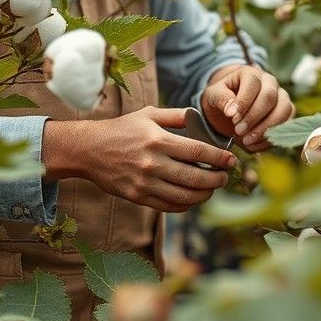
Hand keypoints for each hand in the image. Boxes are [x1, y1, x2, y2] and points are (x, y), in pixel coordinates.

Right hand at [43, 107, 234, 213]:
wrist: (88, 150)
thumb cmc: (121, 129)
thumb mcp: (148, 114)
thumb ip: (175, 115)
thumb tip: (199, 117)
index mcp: (158, 140)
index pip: (198, 152)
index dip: (219, 158)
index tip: (232, 160)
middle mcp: (152, 164)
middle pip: (195, 178)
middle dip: (216, 180)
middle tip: (225, 177)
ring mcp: (144, 183)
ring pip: (184, 197)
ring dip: (204, 195)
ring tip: (212, 189)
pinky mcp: (137, 197)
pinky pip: (168, 206)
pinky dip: (185, 205)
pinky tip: (193, 198)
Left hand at [201, 64, 294, 152]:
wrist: (231, 108)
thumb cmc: (222, 98)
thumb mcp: (214, 95)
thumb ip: (221, 99)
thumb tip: (232, 111)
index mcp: (251, 73)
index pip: (253, 83)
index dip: (244, 102)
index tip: (232, 118)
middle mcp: (270, 82)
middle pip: (269, 97)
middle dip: (254, 117)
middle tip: (238, 131)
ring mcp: (282, 96)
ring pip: (283, 110)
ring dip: (266, 128)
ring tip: (246, 140)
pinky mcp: (287, 112)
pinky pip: (287, 124)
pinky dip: (271, 137)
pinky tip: (254, 144)